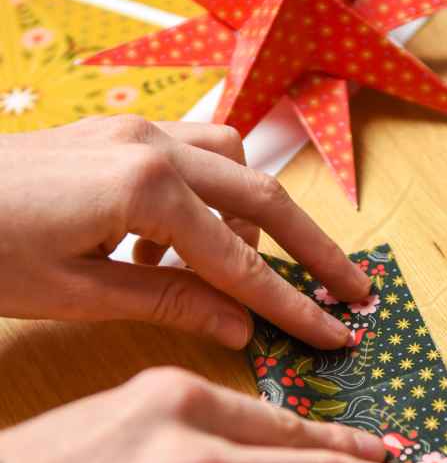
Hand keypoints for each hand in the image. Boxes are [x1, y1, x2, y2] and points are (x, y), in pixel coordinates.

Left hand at [0, 116, 369, 349]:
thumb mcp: (77, 295)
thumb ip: (169, 302)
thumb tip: (241, 326)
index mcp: (145, 191)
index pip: (242, 262)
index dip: (291, 305)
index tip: (335, 333)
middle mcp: (153, 146)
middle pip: (263, 197)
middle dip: (313, 248)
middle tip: (352, 290)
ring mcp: (136, 129)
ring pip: (234, 161)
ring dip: (256, 215)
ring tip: (239, 270)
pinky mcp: (118, 131)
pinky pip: (193, 151)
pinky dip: (208, 195)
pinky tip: (175, 241)